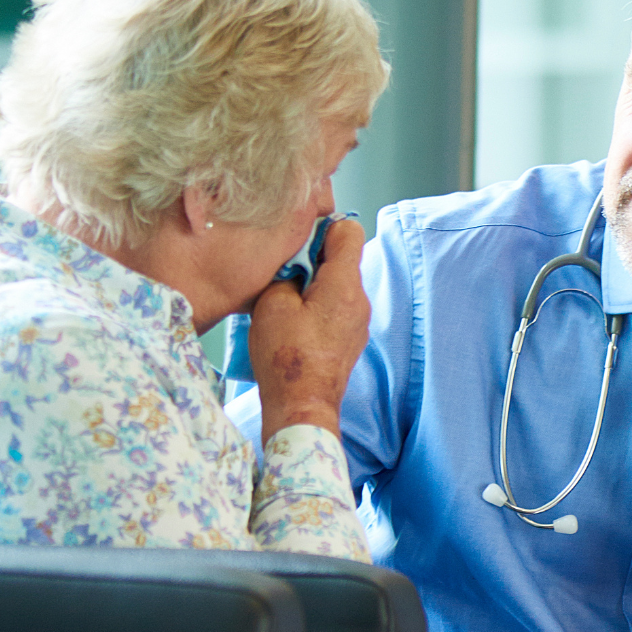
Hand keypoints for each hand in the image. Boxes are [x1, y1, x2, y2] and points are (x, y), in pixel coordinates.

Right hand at [251, 216, 369, 439]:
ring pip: (338, 283)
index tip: (298, 240)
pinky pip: (337, 306)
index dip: (322, 227)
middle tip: (284, 272)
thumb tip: (293, 264)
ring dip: (314, 282)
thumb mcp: (272, 303)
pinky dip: (318, 303)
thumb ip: (286, 273)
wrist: (302, 405)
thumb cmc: (286, 357)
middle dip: (313, 257)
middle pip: (343, 257)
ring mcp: (359, 321)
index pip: (349, 231)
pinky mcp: (351, 337)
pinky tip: (295, 319)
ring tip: (286, 298)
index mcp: (344, 286)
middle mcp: (359, 300)